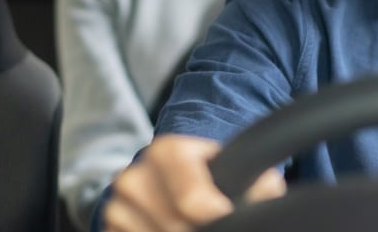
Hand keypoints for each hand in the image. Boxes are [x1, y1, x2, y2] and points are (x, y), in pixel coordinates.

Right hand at [103, 134, 286, 231]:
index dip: (218, 216)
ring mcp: (117, 204)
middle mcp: (135, 176)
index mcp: (166, 153)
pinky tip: (169, 228)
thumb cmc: (212, 171)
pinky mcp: (109, 226)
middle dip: (200, 230)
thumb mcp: (239, 167)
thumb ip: (259, 183)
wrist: (175, 173)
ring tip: (194, 223)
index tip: (226, 215)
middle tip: (214, 223)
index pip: (192, 201)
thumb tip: (268, 197)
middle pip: (174, 228)